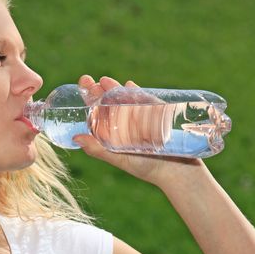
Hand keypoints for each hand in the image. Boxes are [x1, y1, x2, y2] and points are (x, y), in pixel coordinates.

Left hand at [73, 75, 205, 185]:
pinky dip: (137, 92)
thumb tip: (75, 138)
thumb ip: (98, 149)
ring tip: (104, 81)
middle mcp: (125, 124)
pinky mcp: (159, 114)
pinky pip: (146, 100)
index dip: (90, 98)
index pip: (98, 112)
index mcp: (113, 133)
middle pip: (110, 102)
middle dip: (100, 90)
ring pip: (126, 99)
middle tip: (89, 81)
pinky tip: (129, 85)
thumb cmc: (146, 168)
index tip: (82, 85)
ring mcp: (142, 117)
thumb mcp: (119, 158)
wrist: (179, 172)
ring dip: (115, 89)